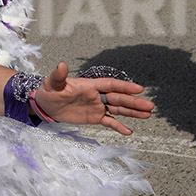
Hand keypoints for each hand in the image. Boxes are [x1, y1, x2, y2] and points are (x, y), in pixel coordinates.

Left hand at [32, 62, 153, 134]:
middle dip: (134, 102)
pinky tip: (129, 131)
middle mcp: (96, 95)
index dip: (124, 86)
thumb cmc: (49, 91)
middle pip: (119, 98)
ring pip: (118, 109)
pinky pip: (109, 122)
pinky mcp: (94, 118)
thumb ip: (59, 75)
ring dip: (132, 112)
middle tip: (151, 106)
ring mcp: (97, 107)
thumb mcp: (52, 83)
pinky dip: (118, 126)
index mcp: (90, 85)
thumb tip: (61, 64)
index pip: (111, 85)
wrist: (45, 105)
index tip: (139, 88)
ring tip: (148, 114)